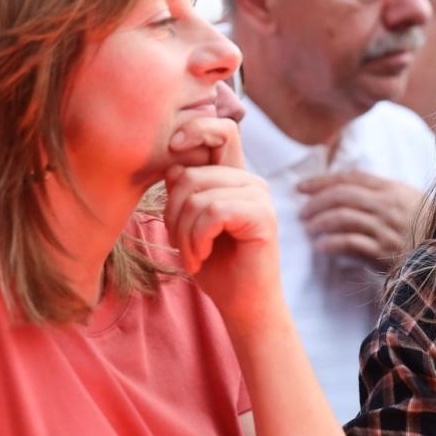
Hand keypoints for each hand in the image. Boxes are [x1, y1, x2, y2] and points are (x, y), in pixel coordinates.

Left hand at [164, 117, 281, 321]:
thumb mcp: (188, 222)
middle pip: (191, 173)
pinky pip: (213, 212)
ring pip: (198, 196)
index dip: (194, 130)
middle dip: (173, 212)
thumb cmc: (216, 266)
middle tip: (181, 243)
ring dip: (184, 233)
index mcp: (234, 177)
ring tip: (193, 255)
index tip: (172, 149)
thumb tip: (172, 165)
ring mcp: (260, 197)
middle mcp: (251, 182)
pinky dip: (197, 239)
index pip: (220, 131)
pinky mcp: (263, 217)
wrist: (242, 304)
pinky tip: (202, 257)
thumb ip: (183, 190)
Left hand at [297, 170, 422, 269]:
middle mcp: (386, 206)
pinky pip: (350, 243)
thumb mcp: (406, 199)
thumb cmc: (423, 224)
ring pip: (343, 217)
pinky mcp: (383, 252)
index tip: (301, 187)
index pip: (348, 178)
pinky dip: (332, 244)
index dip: (321, 181)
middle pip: (341, 196)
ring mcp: (385, 228)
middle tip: (302, 213)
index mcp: (391, 189)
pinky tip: (321, 247)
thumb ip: (379, 190)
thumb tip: (345, 186)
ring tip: (309, 229)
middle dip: (315, 203)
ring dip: (320, 223)